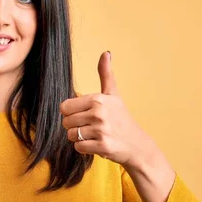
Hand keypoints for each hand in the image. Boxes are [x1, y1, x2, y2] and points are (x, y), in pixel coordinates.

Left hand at [59, 51, 162, 168]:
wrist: (137, 144)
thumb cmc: (121, 118)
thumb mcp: (113, 94)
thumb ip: (106, 74)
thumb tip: (106, 53)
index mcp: (98, 99)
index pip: (64, 107)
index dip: (71, 112)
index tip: (84, 114)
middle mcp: (99, 113)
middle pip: (66, 122)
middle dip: (75, 126)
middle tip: (90, 126)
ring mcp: (101, 130)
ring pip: (71, 135)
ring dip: (79, 138)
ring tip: (94, 135)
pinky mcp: (102, 146)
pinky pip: (78, 147)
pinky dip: (84, 148)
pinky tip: (96, 143)